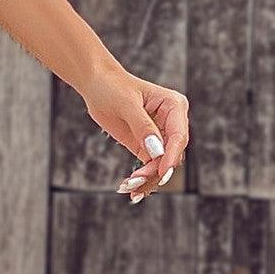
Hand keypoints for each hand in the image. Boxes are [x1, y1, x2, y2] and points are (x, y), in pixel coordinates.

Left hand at [82, 67, 189, 202]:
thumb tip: (157, 151)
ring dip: (147, 179)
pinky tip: (128, 187)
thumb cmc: (112, 86)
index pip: (179, 136)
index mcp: (174, 106)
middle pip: (171, 154)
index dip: (171, 156)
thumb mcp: (127, 105)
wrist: (96, 84)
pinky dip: (141, 177)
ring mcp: (160, 135)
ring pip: (161, 164)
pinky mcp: (146, 145)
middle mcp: (172, 122)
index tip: (161, 172)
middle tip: (134, 183)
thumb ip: (143, 127)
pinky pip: (149, 165)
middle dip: (155, 171)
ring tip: (129, 189)